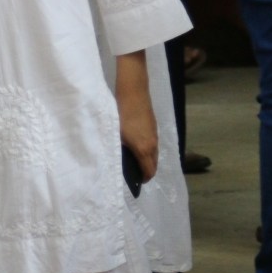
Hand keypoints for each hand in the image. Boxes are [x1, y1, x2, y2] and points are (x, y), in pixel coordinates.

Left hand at [115, 51, 158, 181]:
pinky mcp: (154, 126)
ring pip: (154, 154)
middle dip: (145, 170)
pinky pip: (153, 144)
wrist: (133, 91)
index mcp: (144, 149)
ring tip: (132, 158)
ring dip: (146, 159)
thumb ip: (118, 150)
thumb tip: (116, 162)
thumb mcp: (116, 135)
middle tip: (132, 171)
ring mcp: (155, 134)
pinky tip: (135, 144)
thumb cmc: (122, 114)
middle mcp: (153, 144)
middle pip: (154, 164)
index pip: (149, 172)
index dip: (143, 179)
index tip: (134, 181)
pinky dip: (147, 149)